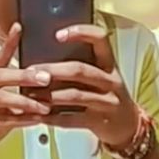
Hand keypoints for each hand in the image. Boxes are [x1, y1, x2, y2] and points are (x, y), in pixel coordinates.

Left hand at [42, 24, 140, 148]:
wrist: (128, 125)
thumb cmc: (107, 95)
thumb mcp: (101, 76)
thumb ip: (80, 66)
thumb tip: (45, 57)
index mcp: (109, 64)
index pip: (100, 39)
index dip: (81, 33)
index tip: (58, 34)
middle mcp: (110, 81)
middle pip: (80, 70)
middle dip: (53, 70)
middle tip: (31, 71)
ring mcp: (107, 102)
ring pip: (75, 95)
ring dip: (49, 95)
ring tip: (30, 94)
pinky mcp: (99, 121)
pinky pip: (73, 119)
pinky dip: (53, 118)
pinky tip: (39, 116)